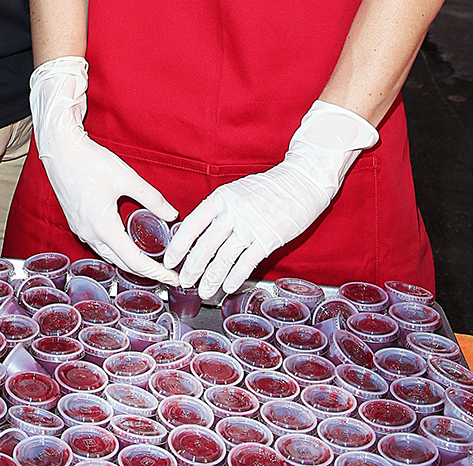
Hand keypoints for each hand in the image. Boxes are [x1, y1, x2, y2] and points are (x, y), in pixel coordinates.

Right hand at [31, 57, 179, 284]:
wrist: (60, 150)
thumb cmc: (90, 161)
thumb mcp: (126, 177)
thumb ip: (151, 198)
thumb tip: (172, 214)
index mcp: (103, 226)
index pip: (134, 261)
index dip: (156, 272)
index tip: (172, 278)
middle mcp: (90, 234)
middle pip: (121, 264)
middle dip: (145, 271)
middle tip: (166, 271)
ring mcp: (80, 230)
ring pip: (108, 256)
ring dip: (129, 261)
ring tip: (150, 260)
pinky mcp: (76, 223)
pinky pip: (98, 245)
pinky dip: (115, 250)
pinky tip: (126, 242)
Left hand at [164, 101, 379, 298]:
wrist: (302, 180)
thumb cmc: (268, 188)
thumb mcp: (237, 191)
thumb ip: (219, 210)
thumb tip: (199, 235)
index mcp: (221, 197)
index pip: (193, 224)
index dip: (179, 245)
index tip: (169, 260)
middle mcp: (233, 211)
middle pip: (205, 245)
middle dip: (192, 267)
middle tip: (184, 282)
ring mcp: (251, 226)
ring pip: (224, 258)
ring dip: (211, 278)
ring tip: (203, 292)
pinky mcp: (269, 239)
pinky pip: (246, 263)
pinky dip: (234, 277)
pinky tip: (227, 287)